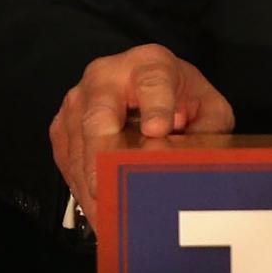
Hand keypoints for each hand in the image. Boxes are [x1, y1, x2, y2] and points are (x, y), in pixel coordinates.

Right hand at [50, 43, 234, 217]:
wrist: (145, 86)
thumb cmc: (179, 97)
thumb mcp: (208, 106)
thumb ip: (209, 126)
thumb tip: (196, 154)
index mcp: (150, 64)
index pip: (152, 82)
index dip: (156, 107)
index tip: (159, 130)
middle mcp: (106, 77)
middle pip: (99, 117)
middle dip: (106, 153)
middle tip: (115, 183)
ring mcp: (78, 101)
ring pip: (79, 144)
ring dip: (92, 178)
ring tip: (110, 208)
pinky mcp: (62, 126)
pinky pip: (67, 159)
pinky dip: (82, 186)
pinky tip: (98, 207)